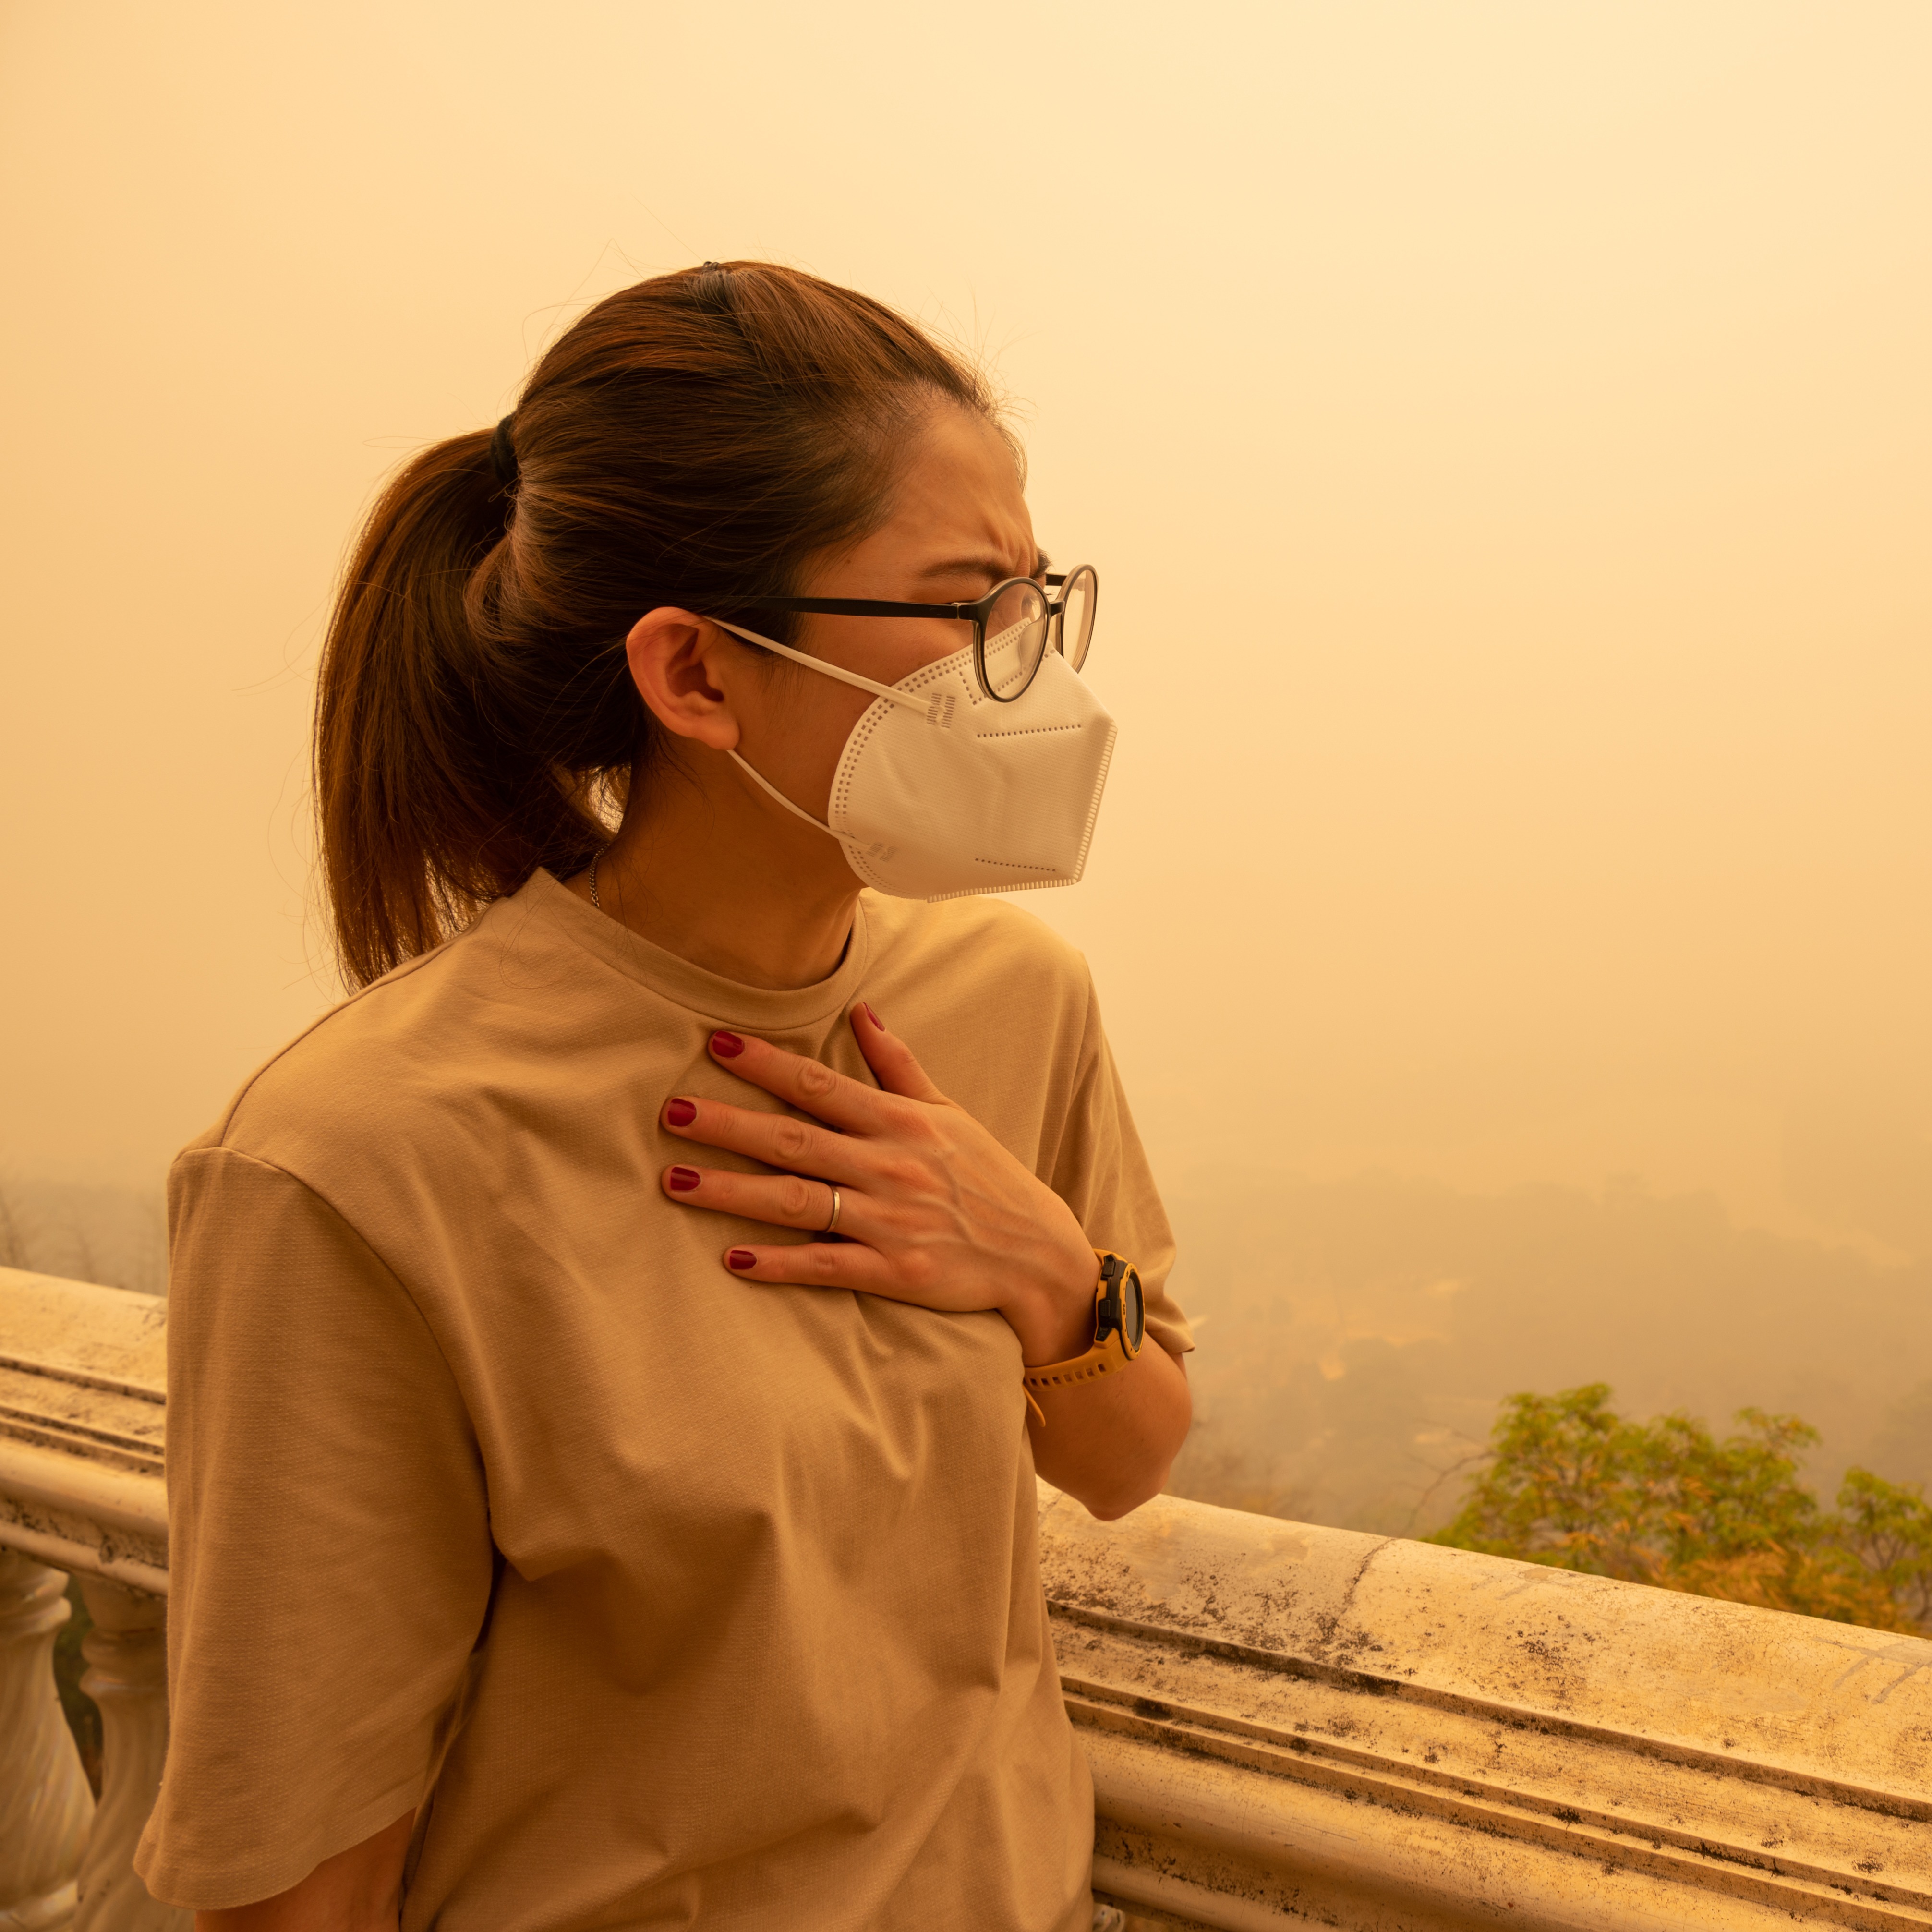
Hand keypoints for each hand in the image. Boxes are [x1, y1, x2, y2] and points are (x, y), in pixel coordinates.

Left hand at [658, 1005, 1098, 1363]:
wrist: (1038, 1254)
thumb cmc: (988, 1178)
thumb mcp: (949, 1113)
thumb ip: (899, 1065)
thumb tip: (862, 1011)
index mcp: (901, 1122)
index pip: (821, 1085)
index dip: (767, 1064)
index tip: (716, 1044)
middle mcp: (890, 1166)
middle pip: (796, 1139)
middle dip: (731, 1125)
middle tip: (671, 1113)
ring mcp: (891, 1221)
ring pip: (800, 1201)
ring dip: (735, 1192)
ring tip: (677, 1183)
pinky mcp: (895, 1272)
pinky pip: (828, 1266)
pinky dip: (781, 1264)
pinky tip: (734, 1259)